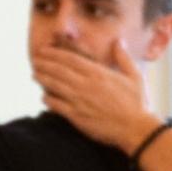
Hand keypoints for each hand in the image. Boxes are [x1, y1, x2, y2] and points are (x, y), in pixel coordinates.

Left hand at [32, 39, 156, 150]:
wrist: (135, 128)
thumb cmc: (137, 103)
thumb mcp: (135, 77)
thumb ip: (123, 58)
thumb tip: (117, 41)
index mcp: (99, 74)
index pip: (71, 59)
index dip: (55, 54)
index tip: (45, 50)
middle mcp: (86, 85)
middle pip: (58, 70)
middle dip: (44, 64)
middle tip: (35, 60)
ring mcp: (79, 100)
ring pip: (54, 86)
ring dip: (42, 79)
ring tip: (34, 74)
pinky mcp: (76, 116)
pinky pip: (56, 105)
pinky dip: (48, 100)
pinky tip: (43, 97)